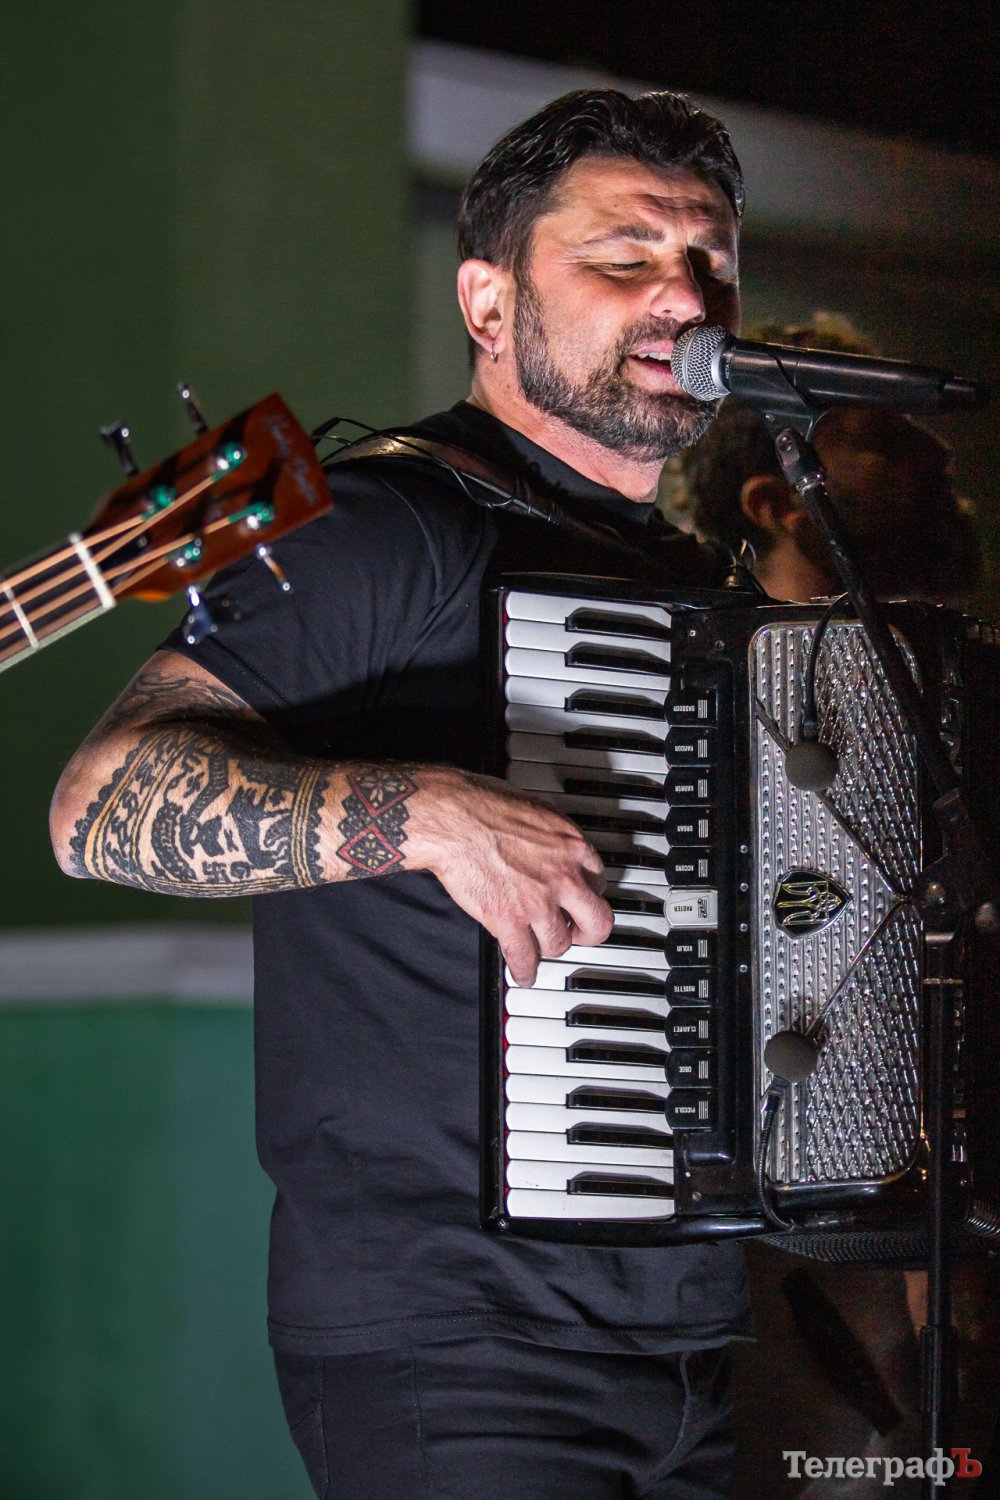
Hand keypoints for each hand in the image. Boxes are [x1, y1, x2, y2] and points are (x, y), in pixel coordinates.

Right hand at [412, 769, 613, 985]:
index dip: (588, 891)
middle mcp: (563, 877)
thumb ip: (549, 832)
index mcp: (571, 846)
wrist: (454, 820)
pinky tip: (523, 974)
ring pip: (560, 944)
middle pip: (597, 921)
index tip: (580, 896)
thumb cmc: (483, 805)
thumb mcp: (534, 808)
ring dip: (550, 947)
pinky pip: (524, 958)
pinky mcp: (508, 921)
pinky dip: (525, 971)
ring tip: (540, 948)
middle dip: (589, 932)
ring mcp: (537, 903)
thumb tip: (546, 841)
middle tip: (580, 933)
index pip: (598, 878)